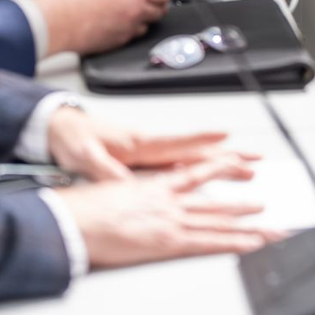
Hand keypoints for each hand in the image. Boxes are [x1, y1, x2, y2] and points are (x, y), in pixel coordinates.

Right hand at [30, 0, 168, 53]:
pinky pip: (131, 36)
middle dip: (153, 3)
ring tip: (124, 8)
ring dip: (141, 17)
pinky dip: (128, 29)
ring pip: (147, 25)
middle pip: (160, 10)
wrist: (55, 22)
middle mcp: (135, 10)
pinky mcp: (118, 42)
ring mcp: (127, 29)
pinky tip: (113, 20)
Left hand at [48, 109, 258, 182]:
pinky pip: (180, 167)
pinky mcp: (145, 161)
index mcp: (139, 144)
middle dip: (226, 155)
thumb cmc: (73, 140)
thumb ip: (106, 170)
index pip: (177, 142)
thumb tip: (124, 183)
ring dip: (219, 163)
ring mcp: (150, 154)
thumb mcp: (85, 156)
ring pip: (192, 160)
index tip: (226, 140)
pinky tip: (212, 176)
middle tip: (253, 159)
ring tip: (244, 166)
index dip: (201, 142)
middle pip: (195, 153)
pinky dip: (201, 170)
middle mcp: (150, 147)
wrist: (60, 130)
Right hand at [56, 173, 278, 268]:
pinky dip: (232, 242)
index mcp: (154, 184)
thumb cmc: (82, 210)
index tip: (236, 160)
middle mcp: (168, 199)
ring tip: (269, 224)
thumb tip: (132, 196)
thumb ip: (128, 193)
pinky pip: (209, 242)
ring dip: (247, 223)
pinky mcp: (168, 241)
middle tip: (264, 202)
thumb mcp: (108, 192)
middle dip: (241, 202)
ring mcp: (171, 219)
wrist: (73, 221)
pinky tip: (250, 242)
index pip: (195, 172)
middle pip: (213, 199)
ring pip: (218, 220)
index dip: (218, 167)